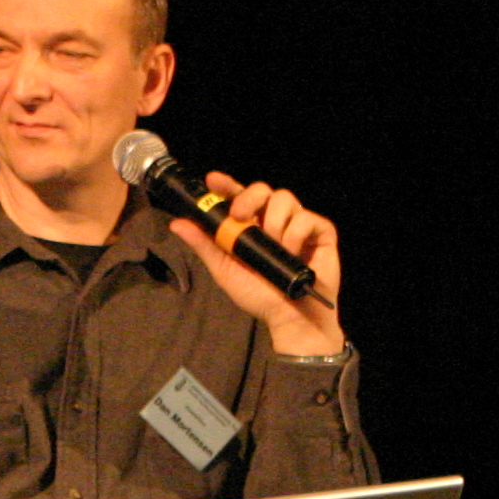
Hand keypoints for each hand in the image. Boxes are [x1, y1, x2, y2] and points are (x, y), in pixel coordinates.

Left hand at [165, 171, 347, 354]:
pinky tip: (294, 253)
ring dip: (274, 222)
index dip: (226, 185)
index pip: (238, 197)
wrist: (289, 317)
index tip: (212, 180)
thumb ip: (204, 245)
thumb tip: (176, 223)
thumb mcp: (225, 270)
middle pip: (263, 189)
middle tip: (240, 216)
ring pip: (285, 198)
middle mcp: (274, 220)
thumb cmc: (259, 295)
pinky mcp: (321, 232)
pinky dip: (297, 235)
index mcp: (251, 226)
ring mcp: (298, 224)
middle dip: (249, 197)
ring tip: (274, 247)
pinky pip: (307, 218)